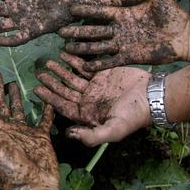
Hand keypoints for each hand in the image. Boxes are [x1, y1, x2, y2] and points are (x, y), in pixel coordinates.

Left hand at [34, 52, 150, 145]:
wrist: (153, 96)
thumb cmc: (134, 116)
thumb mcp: (113, 130)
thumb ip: (92, 135)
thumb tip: (69, 134)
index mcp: (88, 115)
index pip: (63, 107)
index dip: (49, 99)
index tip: (36, 90)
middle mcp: (89, 101)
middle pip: (65, 91)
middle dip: (51, 83)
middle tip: (38, 74)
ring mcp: (95, 86)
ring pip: (72, 78)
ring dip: (60, 70)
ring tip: (48, 62)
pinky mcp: (103, 73)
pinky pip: (84, 65)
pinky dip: (74, 60)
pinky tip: (64, 53)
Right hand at [60, 0, 189, 69]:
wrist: (184, 37)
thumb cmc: (172, 15)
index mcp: (123, 14)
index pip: (100, 12)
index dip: (86, 11)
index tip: (71, 8)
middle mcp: (120, 29)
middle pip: (94, 30)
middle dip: (77, 31)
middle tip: (60, 31)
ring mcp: (123, 43)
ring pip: (98, 46)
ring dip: (83, 47)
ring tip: (67, 48)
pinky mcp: (130, 56)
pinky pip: (110, 60)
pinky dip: (98, 63)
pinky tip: (84, 65)